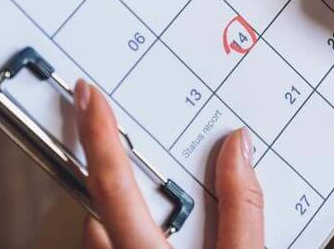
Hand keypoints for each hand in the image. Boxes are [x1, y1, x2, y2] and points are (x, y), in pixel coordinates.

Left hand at [73, 79, 263, 248]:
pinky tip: (149, 233)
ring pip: (98, 237)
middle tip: (105, 131)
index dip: (99, 136)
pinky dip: (121, 236)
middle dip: (104, 173)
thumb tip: (239, 149)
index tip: (91, 99)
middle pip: (94, 209)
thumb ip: (241, 208)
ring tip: (138, 194)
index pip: (113, 185)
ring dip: (113, 213)